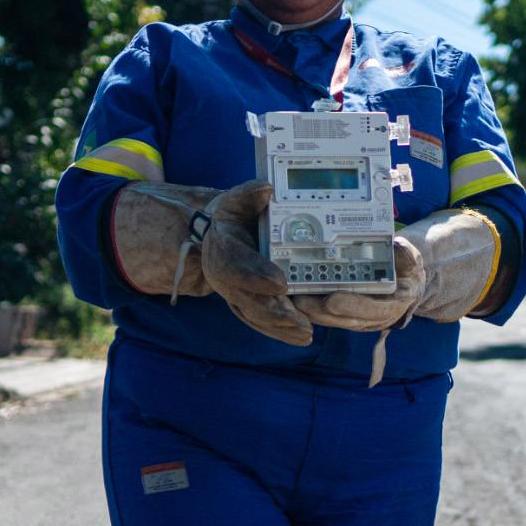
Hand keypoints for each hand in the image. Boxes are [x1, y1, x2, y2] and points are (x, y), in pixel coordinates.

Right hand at [197, 181, 313, 345]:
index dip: (256, 275)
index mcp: (221, 249)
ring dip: (280, 328)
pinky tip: (300, 336)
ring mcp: (234, 294)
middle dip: (274, 312)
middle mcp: (224, 277)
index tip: (281, 282)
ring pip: (255, 316)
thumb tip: (266, 188)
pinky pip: (260, 322)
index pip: (236, 265)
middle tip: (299, 320)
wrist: (219, 234)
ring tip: (306, 333)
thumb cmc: (234, 215)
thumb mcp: (237, 199)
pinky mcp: (246, 305)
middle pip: (247, 299)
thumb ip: (249, 193)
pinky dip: (279, 332)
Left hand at [294, 234, 424, 332]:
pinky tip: (295, 298)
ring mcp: (360, 318)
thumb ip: (406, 256)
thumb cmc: (407, 269)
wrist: (404, 282)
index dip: (351, 306)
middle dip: (321, 312)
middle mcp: (375, 316)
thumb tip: (398, 247)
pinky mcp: (347, 315)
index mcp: (393, 304)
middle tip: (301, 302)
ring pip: (334, 320)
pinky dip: (311, 309)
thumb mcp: (412, 260)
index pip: (372, 309)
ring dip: (312, 313)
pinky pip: (328, 315)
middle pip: (346, 319)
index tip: (331, 300)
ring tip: (292, 300)